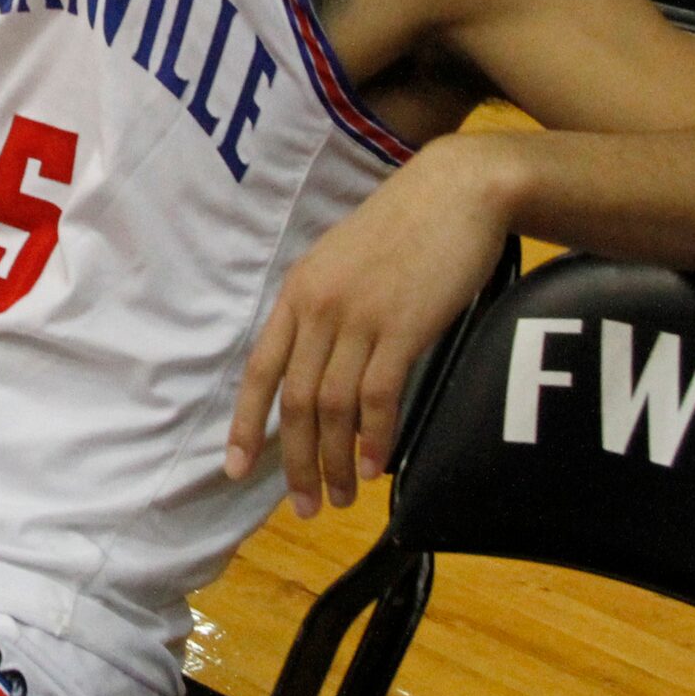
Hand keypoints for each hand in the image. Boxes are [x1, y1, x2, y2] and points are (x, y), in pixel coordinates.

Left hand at [224, 134, 516, 516]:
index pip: (259, 369)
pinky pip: (377, 395)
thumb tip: (319, 363)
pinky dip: (373, 437)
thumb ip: (325, 307)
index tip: (235, 469)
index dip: (245, 424)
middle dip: (294, 461)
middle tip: (302, 506)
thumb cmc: (407, 226)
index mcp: (298, 292)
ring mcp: (359, 316)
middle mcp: (318, 307)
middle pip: (296, 401)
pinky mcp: (402, 325)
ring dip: (335, 460)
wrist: (459, 189)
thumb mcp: (344, 260)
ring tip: (341, 496)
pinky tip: (376, 467)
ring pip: (333, 406)